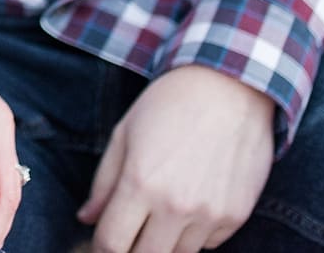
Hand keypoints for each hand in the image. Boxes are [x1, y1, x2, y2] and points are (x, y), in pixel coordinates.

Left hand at [79, 65, 273, 252]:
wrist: (229, 86)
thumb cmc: (169, 104)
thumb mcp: (124, 134)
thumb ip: (104, 183)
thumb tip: (87, 218)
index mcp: (140, 183)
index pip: (112, 243)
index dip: (102, 246)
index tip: (104, 240)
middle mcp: (176, 206)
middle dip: (131, 248)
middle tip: (131, 230)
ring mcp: (210, 213)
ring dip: (164, 241)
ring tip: (162, 210)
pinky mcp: (236, 215)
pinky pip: (208, 243)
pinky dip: (196, 233)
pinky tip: (192, 202)